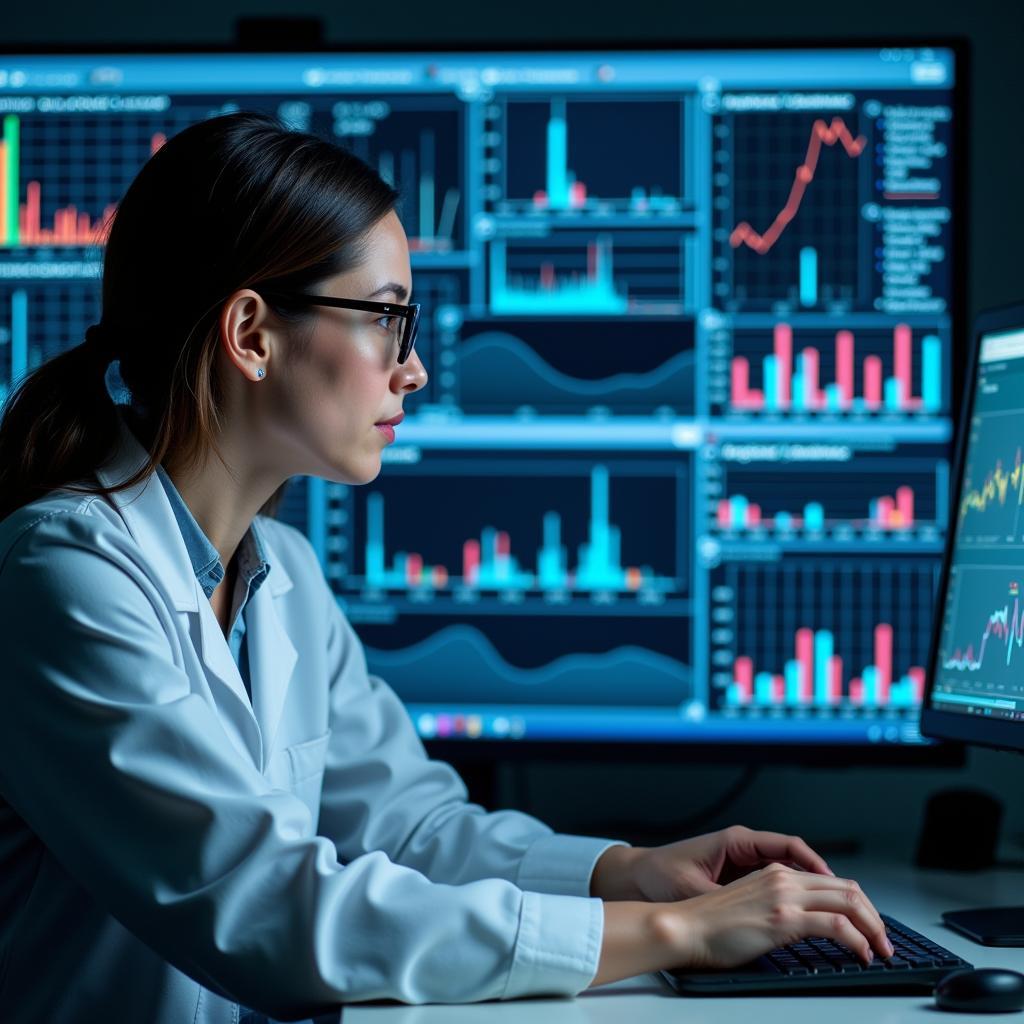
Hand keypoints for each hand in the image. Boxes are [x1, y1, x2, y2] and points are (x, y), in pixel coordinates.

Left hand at [591, 825, 833, 901]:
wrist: (638, 877)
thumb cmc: (662, 875)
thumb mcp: (697, 886)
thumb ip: (727, 896)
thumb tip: (757, 910)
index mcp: (737, 841)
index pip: (788, 846)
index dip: (815, 864)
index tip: (834, 882)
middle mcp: (744, 847)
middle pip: (797, 859)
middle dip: (825, 880)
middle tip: (852, 904)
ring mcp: (743, 862)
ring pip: (791, 872)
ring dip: (814, 890)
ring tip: (840, 913)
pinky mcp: (739, 877)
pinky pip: (777, 883)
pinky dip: (795, 897)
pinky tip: (808, 917)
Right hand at [654, 862, 893, 969]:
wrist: (685, 927)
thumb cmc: (710, 925)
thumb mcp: (752, 907)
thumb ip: (778, 908)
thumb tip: (805, 927)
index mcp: (776, 873)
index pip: (833, 883)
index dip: (859, 906)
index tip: (869, 929)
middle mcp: (784, 878)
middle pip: (848, 889)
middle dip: (875, 917)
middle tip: (884, 942)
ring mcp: (785, 896)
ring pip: (849, 903)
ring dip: (873, 929)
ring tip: (880, 951)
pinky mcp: (784, 918)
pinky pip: (837, 925)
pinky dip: (858, 941)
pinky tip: (862, 955)